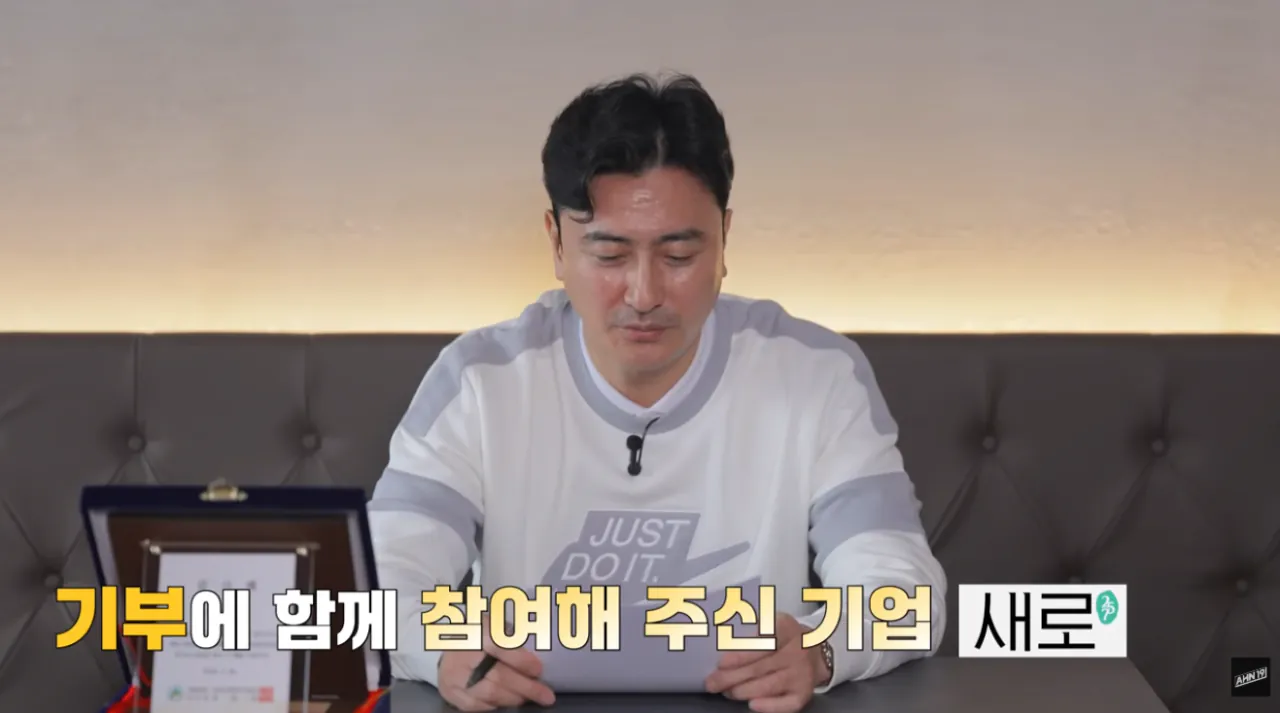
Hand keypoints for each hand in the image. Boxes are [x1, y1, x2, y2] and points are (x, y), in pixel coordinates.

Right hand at [436, 617, 555, 710]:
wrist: (446, 645)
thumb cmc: (478, 633)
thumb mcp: (494, 623)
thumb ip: (512, 635)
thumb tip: (537, 652)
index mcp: (475, 632)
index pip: (500, 647)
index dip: (521, 661)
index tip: (539, 670)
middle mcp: (461, 656)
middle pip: (498, 676)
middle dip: (526, 687)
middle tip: (546, 695)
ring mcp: (454, 677)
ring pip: (490, 694)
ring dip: (514, 698)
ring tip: (528, 697)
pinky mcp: (450, 693)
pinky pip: (477, 705)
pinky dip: (496, 705)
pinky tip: (508, 701)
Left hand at [705, 613, 829, 712]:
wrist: (816, 654)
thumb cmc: (784, 638)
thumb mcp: (772, 623)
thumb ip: (751, 629)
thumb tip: (720, 641)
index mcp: (786, 628)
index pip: (763, 641)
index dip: (741, 653)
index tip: (721, 663)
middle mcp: (797, 651)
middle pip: (760, 667)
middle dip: (732, 676)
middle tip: (712, 682)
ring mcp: (802, 674)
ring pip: (769, 685)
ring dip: (743, 691)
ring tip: (725, 691)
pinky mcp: (804, 693)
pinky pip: (786, 704)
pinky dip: (769, 706)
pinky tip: (752, 705)